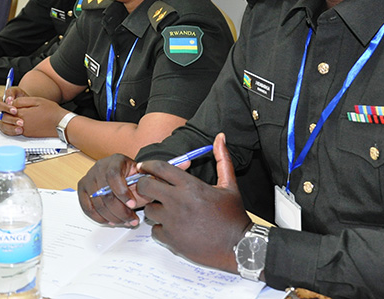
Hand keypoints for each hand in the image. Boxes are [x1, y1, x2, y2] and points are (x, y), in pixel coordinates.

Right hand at [0, 86, 28, 134]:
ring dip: (11, 128)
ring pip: (2, 125)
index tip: (15, 110)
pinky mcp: (3, 127)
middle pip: (0, 117)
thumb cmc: (19, 97)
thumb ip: (11, 92)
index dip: (5, 108)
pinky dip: (12, 132)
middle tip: (20, 122)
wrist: (24, 104)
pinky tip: (19, 131)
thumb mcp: (16, 91)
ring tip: (20, 129)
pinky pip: (5, 131)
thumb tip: (8, 99)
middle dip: (11, 120)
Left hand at [7, 96, 67, 137]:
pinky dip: (21, 124)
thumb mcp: (37, 100)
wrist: (61, 124)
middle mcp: (22, 124)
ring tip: (26, 114)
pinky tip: (30, 119)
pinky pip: (20, 129)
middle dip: (11, 113)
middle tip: (19, 108)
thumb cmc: (52, 111)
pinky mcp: (29, 135)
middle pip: (10, 118)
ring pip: (14, 124)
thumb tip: (11, 102)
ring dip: (16, 119)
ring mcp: (25, 131)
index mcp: (23, 114)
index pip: (9, 109)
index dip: (11, 105)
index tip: (15, 102)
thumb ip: (22, 101)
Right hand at [77, 154, 150, 226]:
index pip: (114, 175)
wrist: (121, 173)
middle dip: (121, 211)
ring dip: (113, 218)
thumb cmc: (132, 175)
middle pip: (106, 193)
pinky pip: (88, 208)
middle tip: (132, 220)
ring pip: (98, 204)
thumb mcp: (142, 175)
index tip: (133, 205)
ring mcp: (89, 178)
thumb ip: (144, 184)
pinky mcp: (82, 188)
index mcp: (115, 160)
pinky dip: (100, 218)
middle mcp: (99, 167)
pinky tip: (111, 221)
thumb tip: (147, 192)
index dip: (123, 192)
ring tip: (125, 222)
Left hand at [136, 133, 249, 272]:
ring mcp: (172, 221)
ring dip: (155, 208)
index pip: (159, 168)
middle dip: (145, 185)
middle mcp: (178, 201)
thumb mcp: (229, 185)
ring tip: (168, 211)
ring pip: (148, 209)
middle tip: (151, 188)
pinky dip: (161, 228)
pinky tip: (174, 227)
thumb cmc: (233, 215)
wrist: (239, 246)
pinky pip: (154, 230)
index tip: (144, 167)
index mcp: (190, 186)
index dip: (148, 165)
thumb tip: (220, 137)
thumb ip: (222, 159)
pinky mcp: (171, 239)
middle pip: (145, 186)